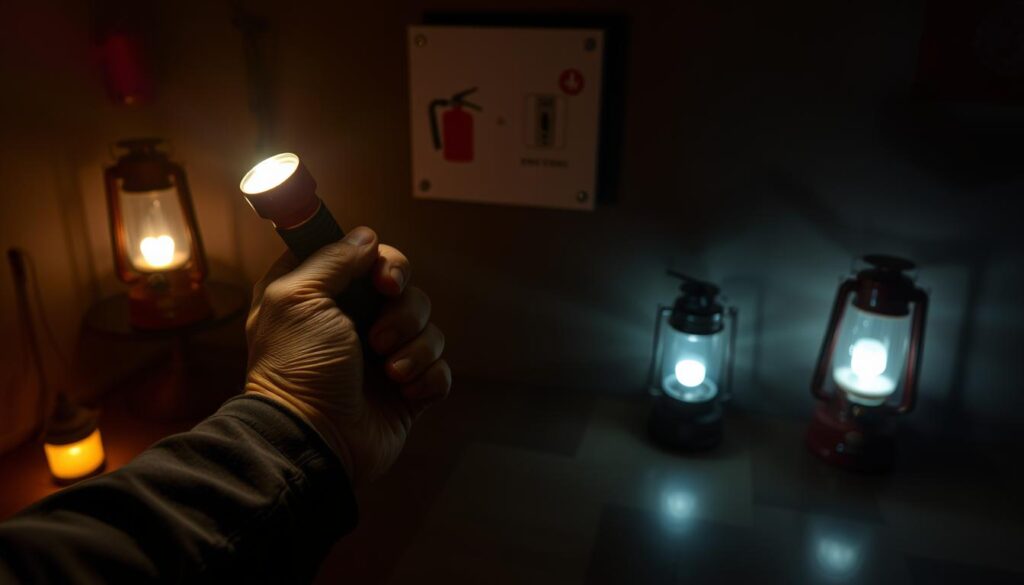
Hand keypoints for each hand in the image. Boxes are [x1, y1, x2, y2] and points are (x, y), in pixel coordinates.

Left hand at [244, 227, 450, 486]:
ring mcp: (383, 357)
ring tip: (388, 372)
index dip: (382, 263)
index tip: (383, 279)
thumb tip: (366, 237)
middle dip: (403, 311)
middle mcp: (353, 322)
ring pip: (428, 328)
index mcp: (322, 297)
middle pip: (407, 290)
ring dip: (413, 349)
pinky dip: (426, 378)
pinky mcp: (408, 390)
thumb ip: (331, 258)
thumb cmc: (297, 369)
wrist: (316, 440)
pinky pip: (440, 368)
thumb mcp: (297, 297)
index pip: (367, 257)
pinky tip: (403, 392)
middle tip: (379, 337)